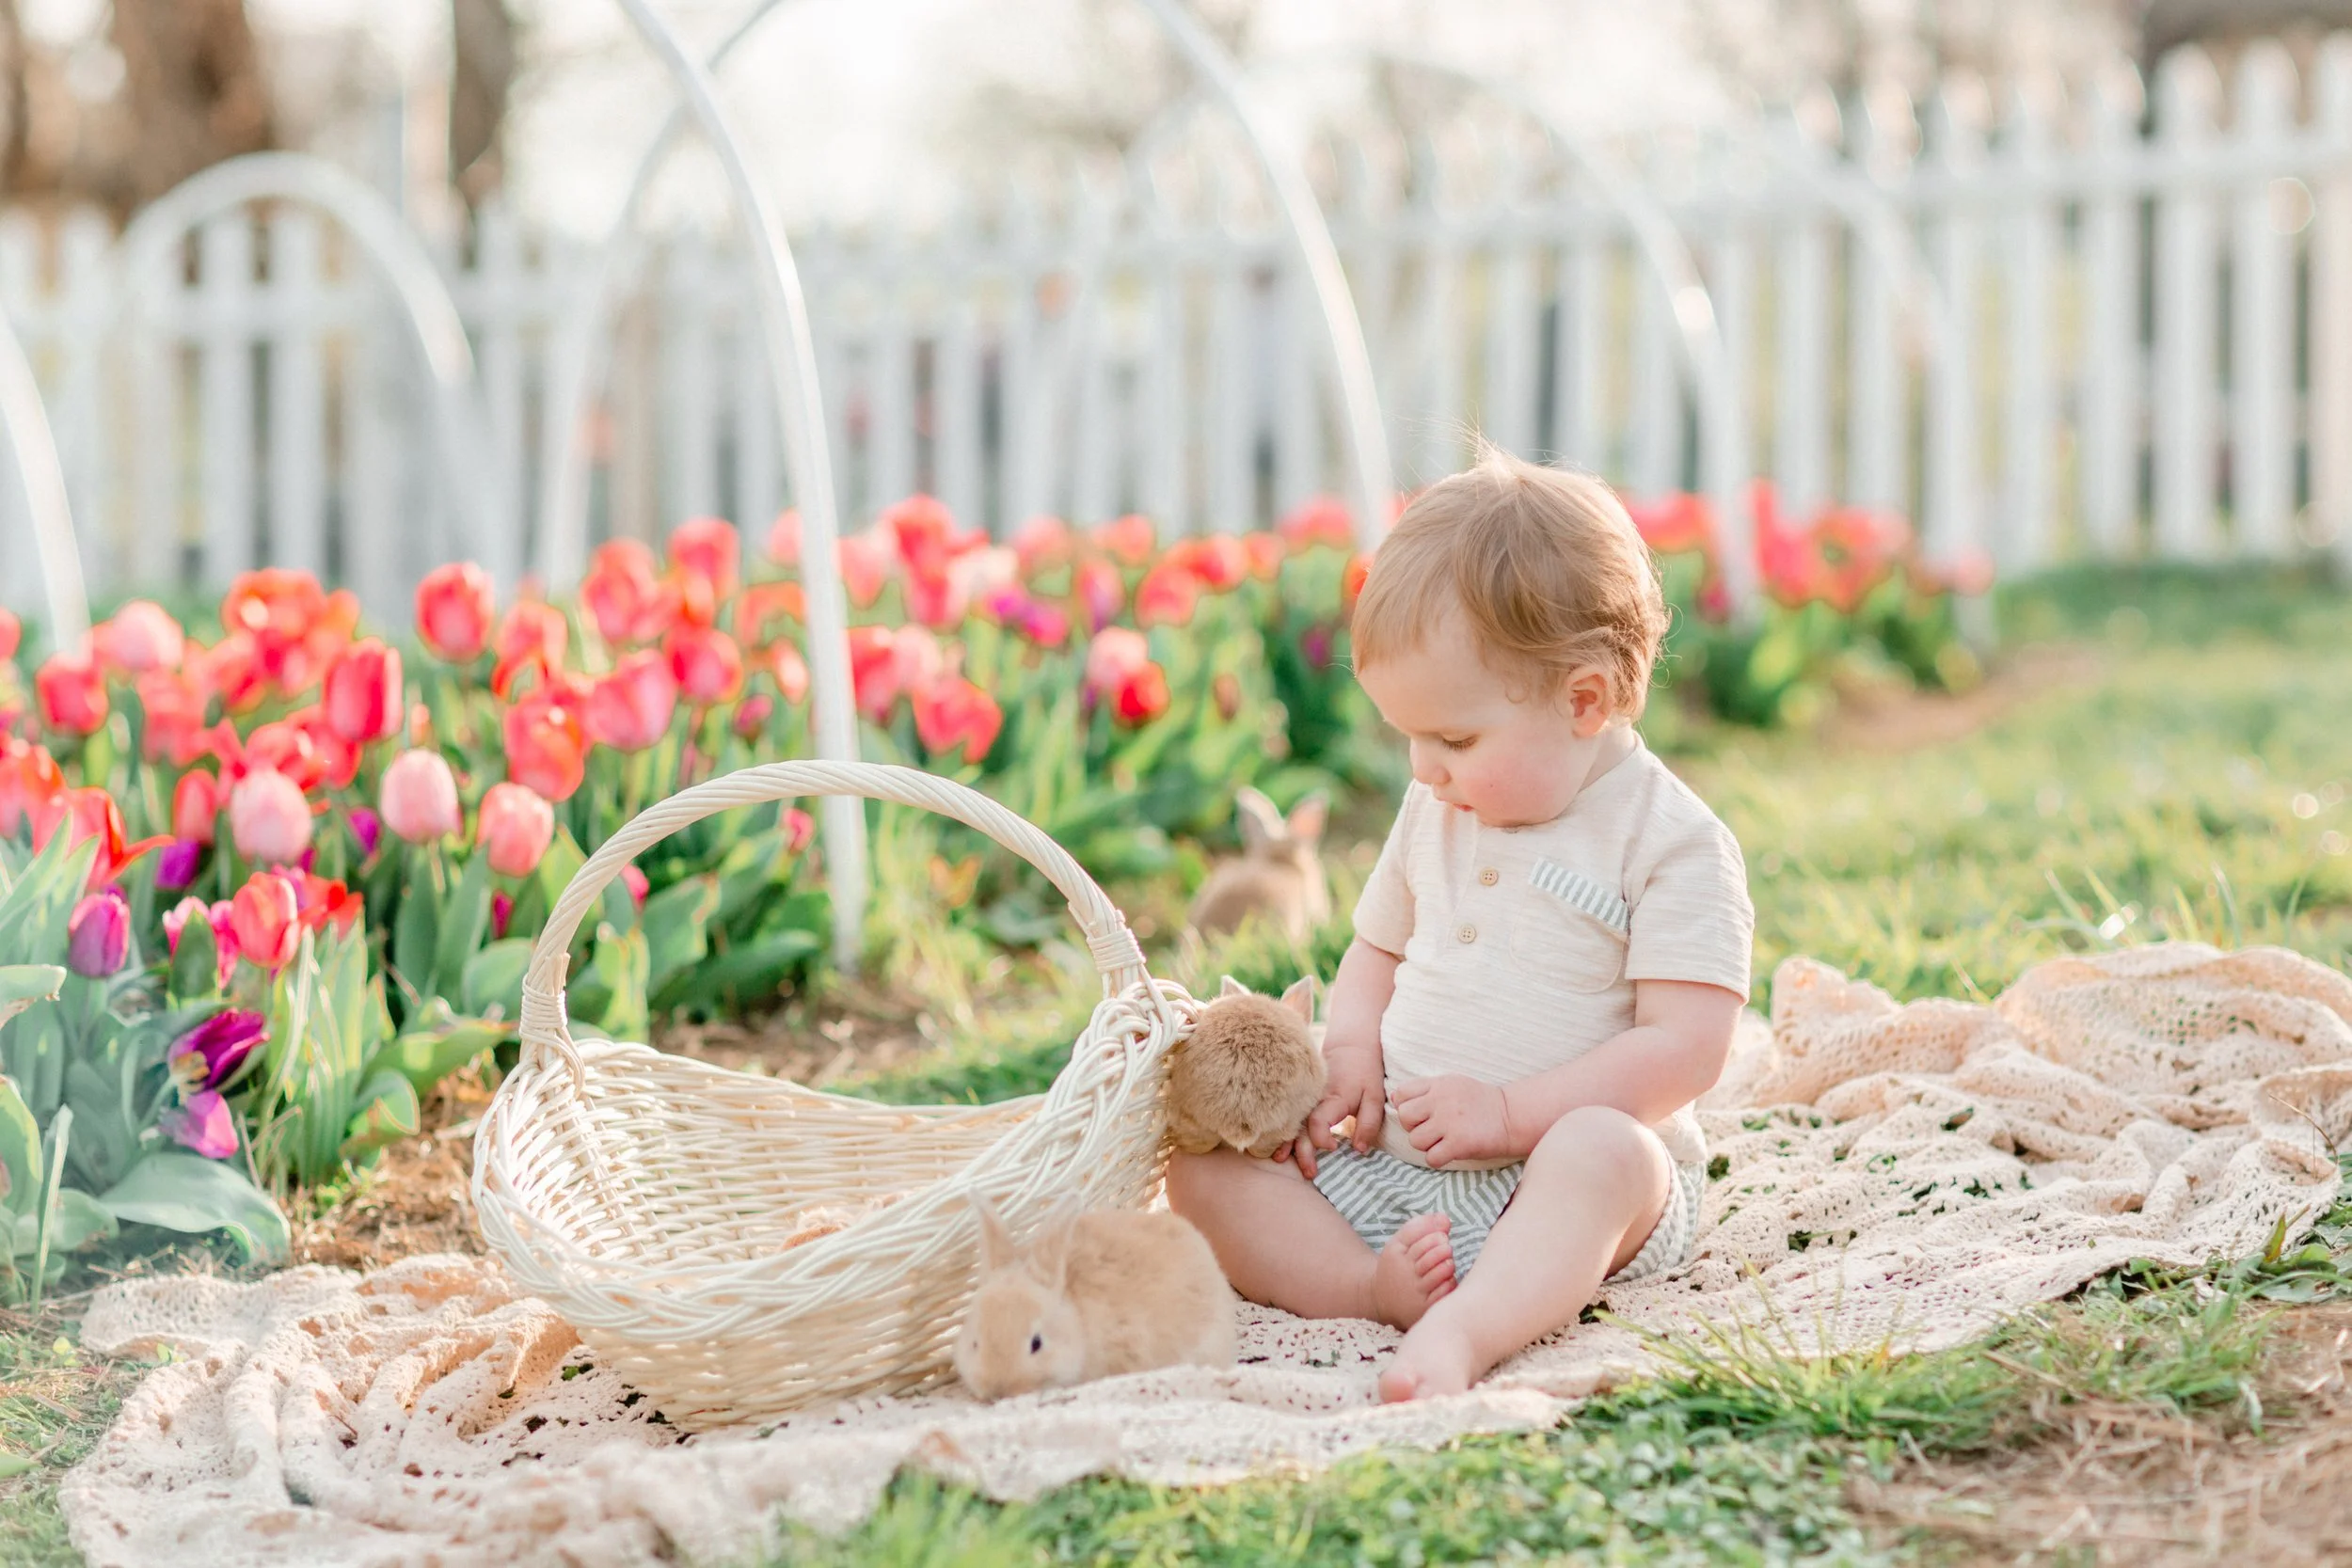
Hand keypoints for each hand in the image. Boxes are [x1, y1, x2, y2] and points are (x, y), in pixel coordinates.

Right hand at [1292, 1040, 1384, 1178]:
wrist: (1350, 1047)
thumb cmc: (1364, 1073)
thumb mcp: (1374, 1097)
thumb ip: (1368, 1124)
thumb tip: (1359, 1150)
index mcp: (1334, 1098)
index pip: (1319, 1120)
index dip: (1322, 1137)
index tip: (1333, 1147)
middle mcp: (1314, 1099)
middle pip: (1301, 1127)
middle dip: (1303, 1152)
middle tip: (1311, 1174)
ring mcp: (1304, 1097)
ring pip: (1290, 1121)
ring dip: (1285, 1143)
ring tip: (1280, 1160)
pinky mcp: (1300, 1098)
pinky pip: (1288, 1116)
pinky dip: (1281, 1132)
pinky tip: (1276, 1146)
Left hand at [1389, 1075, 1512, 1167]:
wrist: (1511, 1116)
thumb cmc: (1479, 1101)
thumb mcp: (1452, 1084)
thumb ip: (1423, 1089)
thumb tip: (1394, 1098)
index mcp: (1438, 1085)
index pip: (1402, 1094)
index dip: (1406, 1106)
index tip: (1420, 1114)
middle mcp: (1441, 1101)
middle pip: (1404, 1117)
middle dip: (1413, 1127)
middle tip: (1430, 1130)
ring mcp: (1449, 1122)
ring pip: (1415, 1140)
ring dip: (1426, 1145)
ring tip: (1442, 1141)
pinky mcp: (1459, 1143)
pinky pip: (1431, 1158)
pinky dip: (1437, 1159)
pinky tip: (1449, 1152)